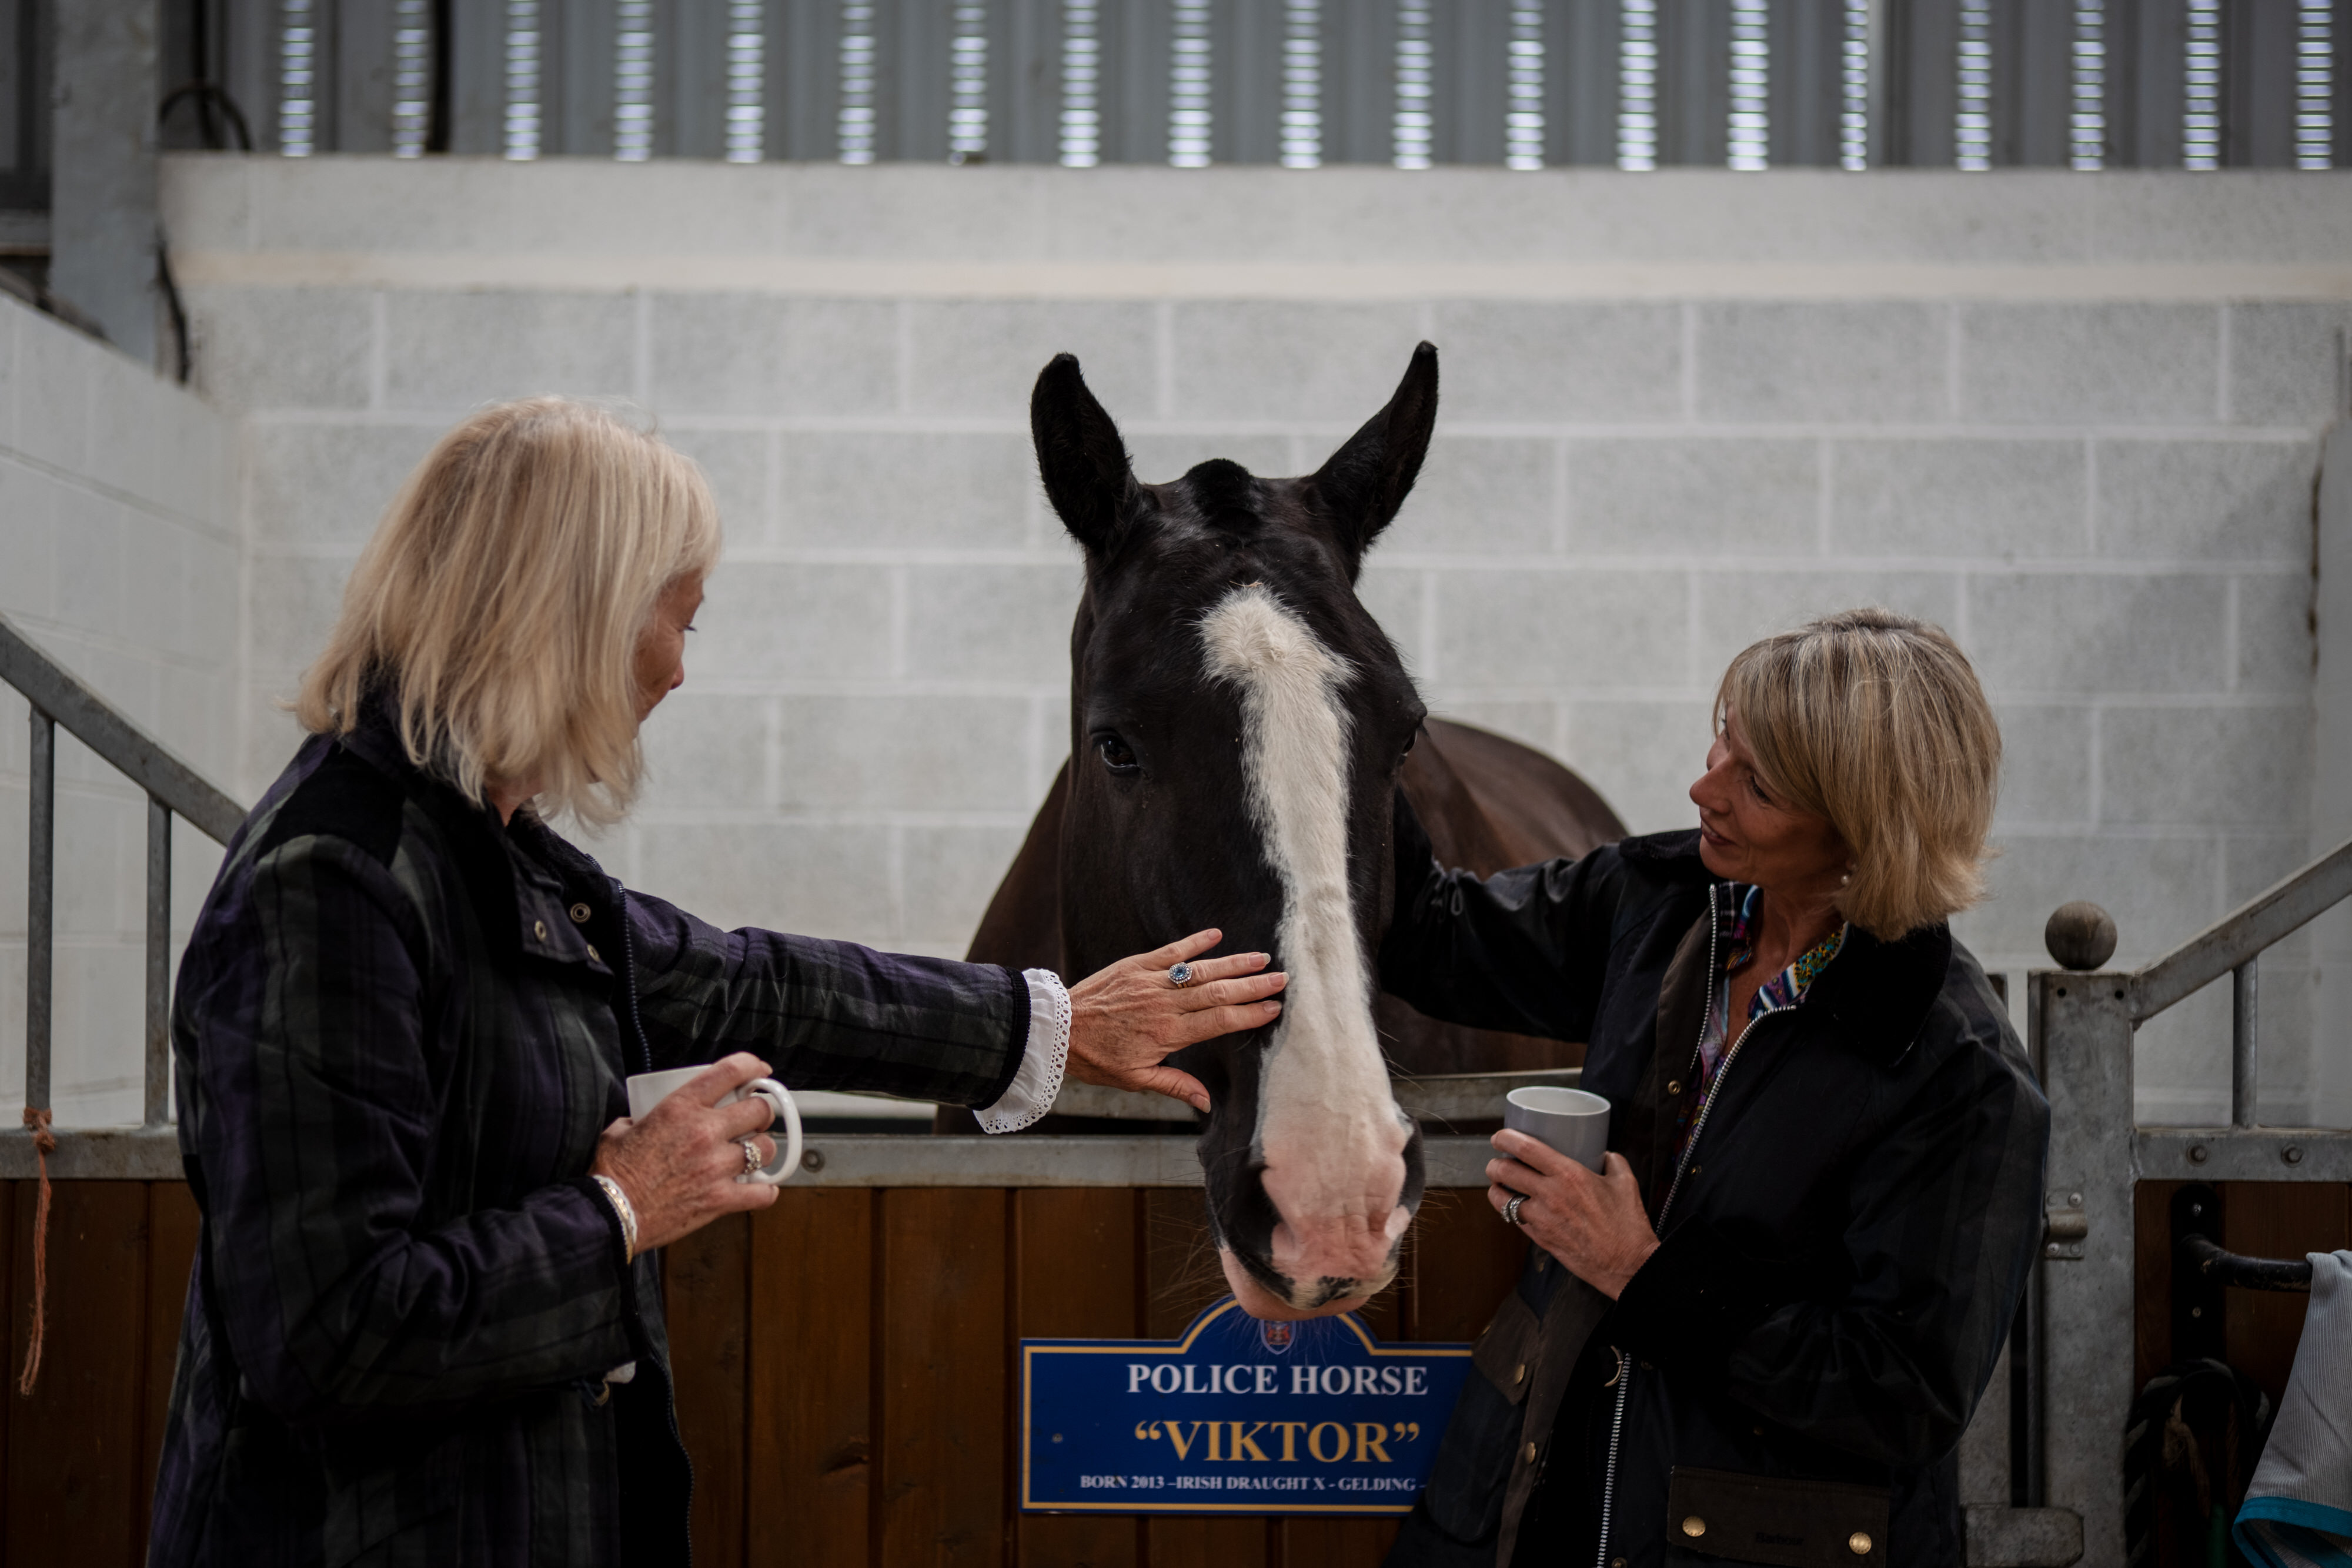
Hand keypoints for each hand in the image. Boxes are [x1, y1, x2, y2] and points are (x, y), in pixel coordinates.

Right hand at [590, 1053, 782, 1251]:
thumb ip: (639, 1117)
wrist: (611, 1214)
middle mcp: (704, 1132)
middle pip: (759, 1110)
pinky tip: (759, 1188)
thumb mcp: (620, 1130)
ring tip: (754, 1154)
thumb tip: (642, 1118)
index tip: (759, 1072)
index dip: (752, 1067)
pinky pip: (762, 1192)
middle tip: (754, 1120)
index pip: (730, 1072)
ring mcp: (716, 1166)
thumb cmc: (611, 1174)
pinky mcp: (720, 1198)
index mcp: (680, 1108)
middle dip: (761, 1113)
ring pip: (766, 1148)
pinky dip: (765, 1191)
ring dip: (763, 1150)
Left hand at [1066, 929, 1286, 1112]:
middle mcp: (1164, 1004)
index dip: (1249, 1014)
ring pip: (1200, 970)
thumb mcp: (1135, 1079)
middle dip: (1252, 986)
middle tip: (1282, 980)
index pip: (1219, 1021)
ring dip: (1233, 964)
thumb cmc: (1096, 1058)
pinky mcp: (1136, 965)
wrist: (1057, 1030)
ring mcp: (1151, 981)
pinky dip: (1195, 942)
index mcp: (1167, 1034)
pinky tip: (1216, 934)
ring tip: (1261, 959)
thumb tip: (1208, 1103)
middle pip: (1218, 992)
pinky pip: (1171, 951)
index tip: (1273, 1008)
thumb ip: (1175, 1085)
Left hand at [1486, 1131, 1658, 1299]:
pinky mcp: (1540, 1239)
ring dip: (1496, 1189)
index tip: (1500, 1137)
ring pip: (1503, 1199)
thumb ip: (1613, 1162)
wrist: (1627, 1265)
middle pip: (1506, 1172)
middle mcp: (1551, 1195)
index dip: (1506, 1139)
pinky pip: (1515, 1220)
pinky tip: (1514, 1206)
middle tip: (1496, 1162)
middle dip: (1494, 1164)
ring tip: (1498, 1184)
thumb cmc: (1628, 1226)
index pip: (1526, 1148)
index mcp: (1570, 1175)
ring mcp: (1543, 1219)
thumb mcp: (1626, 1183)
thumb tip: (1604, 1154)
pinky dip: (1510, 1210)